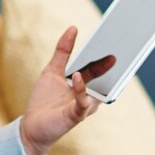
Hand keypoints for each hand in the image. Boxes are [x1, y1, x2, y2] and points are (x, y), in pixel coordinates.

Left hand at [18, 26, 116, 154]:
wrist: (31, 126)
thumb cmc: (44, 101)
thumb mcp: (53, 71)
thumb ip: (63, 51)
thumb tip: (73, 28)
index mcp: (85, 84)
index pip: (100, 67)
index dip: (107, 54)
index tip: (116, 37)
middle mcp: (89, 95)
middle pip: (104, 76)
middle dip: (114, 62)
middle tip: (122, 45)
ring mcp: (84, 105)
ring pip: (98, 89)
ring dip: (104, 73)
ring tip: (110, 57)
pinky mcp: (76, 115)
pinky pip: (83, 101)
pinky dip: (81, 89)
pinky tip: (78, 76)